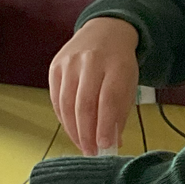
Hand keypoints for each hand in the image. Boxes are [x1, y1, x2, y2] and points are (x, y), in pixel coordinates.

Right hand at [49, 18, 139, 154]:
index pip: (108, 100)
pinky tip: (72, 129)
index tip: (105, 146)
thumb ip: (120, 113)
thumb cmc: (119, 64)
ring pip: (66, 104)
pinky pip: (56, 99)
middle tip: (91, 152)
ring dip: (73, 130)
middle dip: (86, 133)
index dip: (105, 126)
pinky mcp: (55, 66)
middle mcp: (91, 61)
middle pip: (84, 104)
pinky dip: (63, 118)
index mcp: (116, 65)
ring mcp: (69, 63)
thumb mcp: (129, 84)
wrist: (104, 32)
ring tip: (82, 145)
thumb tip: (111, 144)